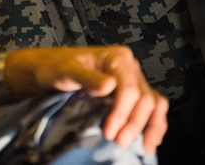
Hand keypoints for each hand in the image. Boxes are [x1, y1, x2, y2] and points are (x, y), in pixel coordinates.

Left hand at [4, 45, 167, 153]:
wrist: (50, 70)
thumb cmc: (57, 67)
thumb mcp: (67, 70)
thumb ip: (87, 77)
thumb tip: (110, 85)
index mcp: (118, 57)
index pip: (130, 88)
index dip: (123, 112)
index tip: (109, 131)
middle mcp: (130, 67)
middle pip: (144, 98)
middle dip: (134, 123)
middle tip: (120, 142)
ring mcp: (132, 81)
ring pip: (154, 103)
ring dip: (152, 126)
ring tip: (145, 147)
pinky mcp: (131, 94)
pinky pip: (151, 108)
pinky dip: (154, 124)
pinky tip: (149, 140)